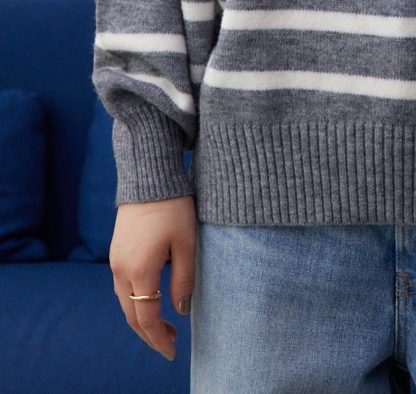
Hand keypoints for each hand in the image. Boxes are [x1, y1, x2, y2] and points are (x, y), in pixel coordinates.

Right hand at [110, 195, 196, 360]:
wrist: (149, 175)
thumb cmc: (173, 207)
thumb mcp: (187, 243)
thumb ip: (184, 280)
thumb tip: (181, 311)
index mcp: (140, 271)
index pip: (145, 319)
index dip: (158, 339)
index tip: (172, 352)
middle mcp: (121, 269)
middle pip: (131, 315)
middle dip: (149, 333)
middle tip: (171, 344)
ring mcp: (116, 259)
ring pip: (125, 301)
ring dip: (142, 317)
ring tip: (165, 325)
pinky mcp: (116, 250)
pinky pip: (122, 286)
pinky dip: (135, 300)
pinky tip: (151, 299)